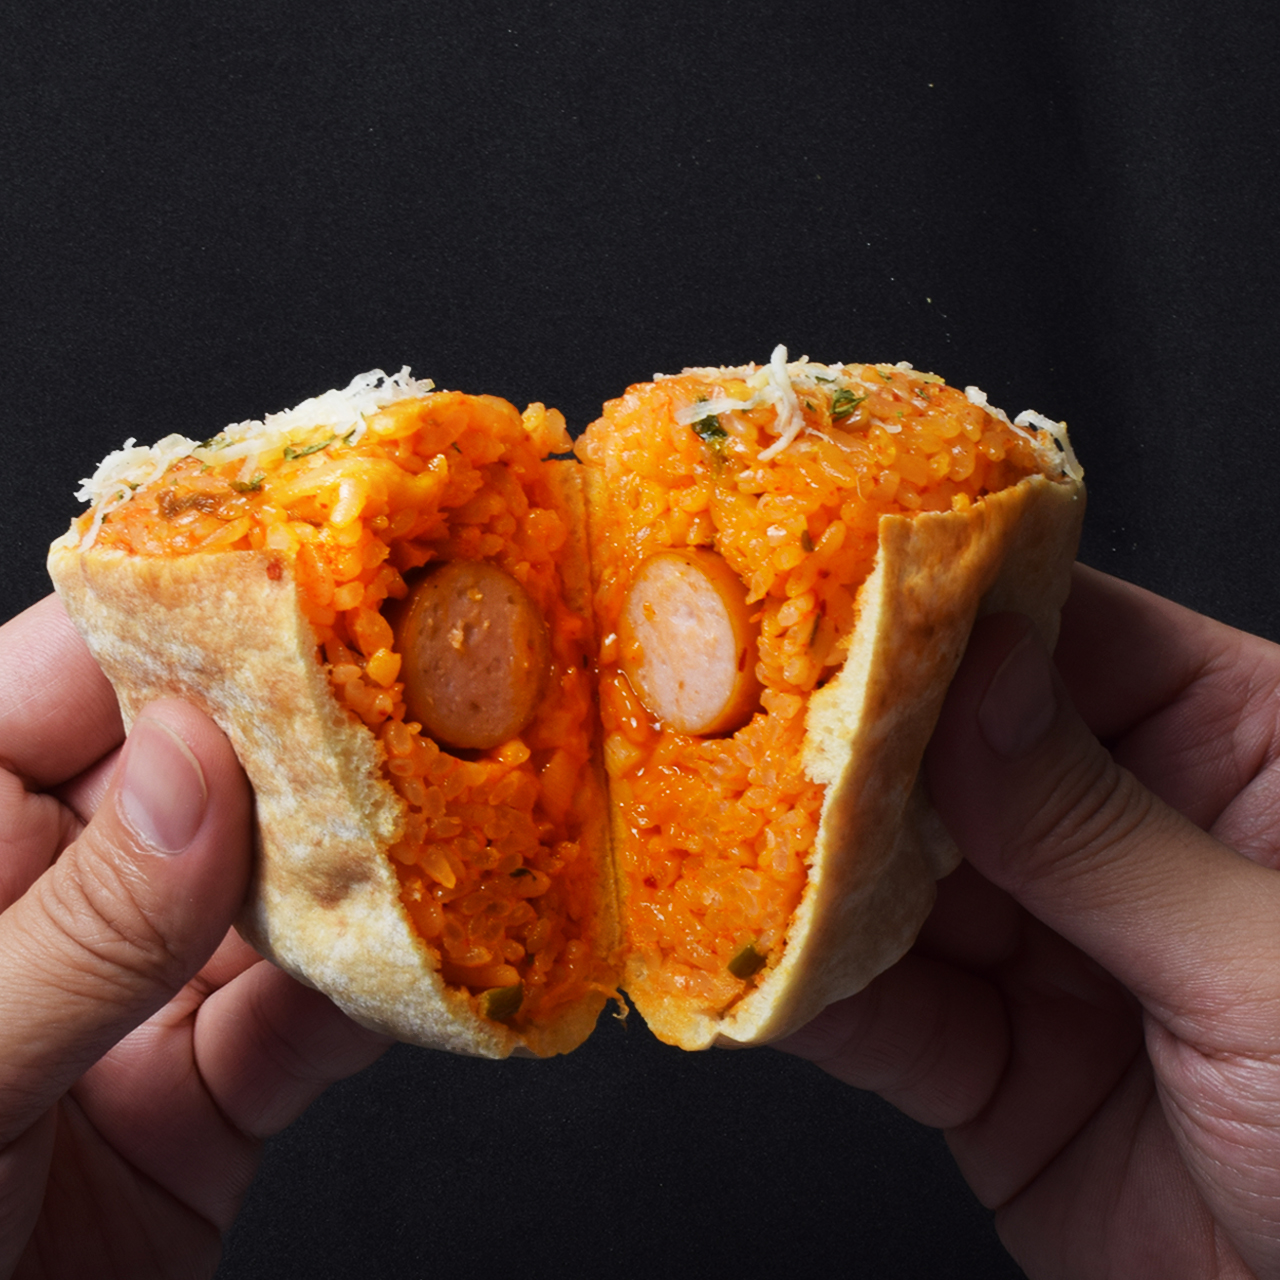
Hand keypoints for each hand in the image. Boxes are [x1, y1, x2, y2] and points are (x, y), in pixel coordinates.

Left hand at [0, 596, 389, 1278]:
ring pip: (274, 894)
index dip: (187, 616)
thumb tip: (195, 763)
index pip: (70, 681)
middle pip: (204, 773)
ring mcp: (133, 998)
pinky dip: (383, 998)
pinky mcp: (202, 1098)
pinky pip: (308, 1027)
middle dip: (319, 729)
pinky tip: (446, 961)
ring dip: (375, 862)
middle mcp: (50, 901)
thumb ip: (72, 926)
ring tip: (471, 800)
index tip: (314, 572)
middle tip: (438, 676)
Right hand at [777, 564, 1279, 1277]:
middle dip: (852, 739)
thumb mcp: (1266, 968)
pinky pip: (889, 1019)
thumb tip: (977, 691)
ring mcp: (1058, 956)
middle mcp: (1134, 840)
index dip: (957, 608)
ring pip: (905, 887)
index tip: (843, 583)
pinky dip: (817, 997)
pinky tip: (753, 964)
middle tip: (743, 703)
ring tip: (716, 825)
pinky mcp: (1001, 1072)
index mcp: (1240, 761)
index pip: (1077, 641)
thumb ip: (1100, 831)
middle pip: (962, 757)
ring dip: (813, 870)